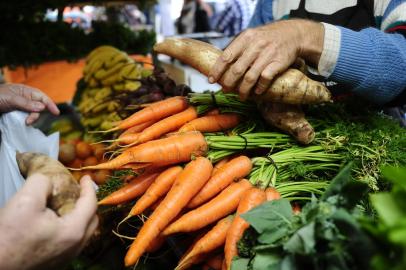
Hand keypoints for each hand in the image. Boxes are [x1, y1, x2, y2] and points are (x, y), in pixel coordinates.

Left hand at [0, 83, 59, 123]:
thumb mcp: (11, 99)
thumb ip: (27, 103)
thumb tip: (42, 107)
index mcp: (24, 91)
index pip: (41, 97)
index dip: (50, 104)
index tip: (56, 113)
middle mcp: (24, 98)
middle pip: (38, 107)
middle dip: (36, 114)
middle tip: (28, 122)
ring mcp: (19, 107)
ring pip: (32, 114)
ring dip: (30, 119)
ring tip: (24, 123)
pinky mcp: (14, 114)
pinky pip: (25, 118)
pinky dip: (25, 122)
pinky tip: (22, 124)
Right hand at [0, 174, 97, 269]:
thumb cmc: (9, 236)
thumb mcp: (25, 200)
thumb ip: (43, 183)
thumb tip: (49, 182)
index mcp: (74, 231)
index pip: (91, 204)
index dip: (89, 187)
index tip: (85, 177)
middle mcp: (75, 246)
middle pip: (92, 220)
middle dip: (87, 202)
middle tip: (78, 190)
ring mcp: (66, 257)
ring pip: (82, 232)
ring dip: (79, 215)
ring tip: (67, 204)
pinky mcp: (55, 262)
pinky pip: (71, 241)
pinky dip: (69, 226)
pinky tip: (55, 220)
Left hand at [208, 19, 323, 99]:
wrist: (292, 34)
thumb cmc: (266, 38)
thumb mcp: (251, 37)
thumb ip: (237, 49)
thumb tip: (220, 67)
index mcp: (245, 38)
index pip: (226, 56)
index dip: (217, 70)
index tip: (212, 80)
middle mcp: (255, 46)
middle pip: (236, 70)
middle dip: (229, 83)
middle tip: (226, 90)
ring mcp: (267, 54)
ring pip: (250, 77)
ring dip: (243, 90)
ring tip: (241, 96)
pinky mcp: (278, 62)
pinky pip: (265, 79)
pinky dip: (259, 88)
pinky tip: (257, 92)